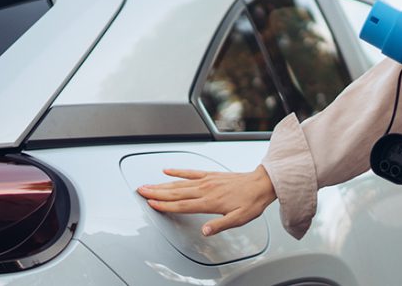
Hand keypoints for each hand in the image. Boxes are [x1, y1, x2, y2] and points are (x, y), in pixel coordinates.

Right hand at [136, 166, 276, 235]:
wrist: (261, 184)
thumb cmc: (250, 203)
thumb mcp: (238, 220)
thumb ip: (219, 225)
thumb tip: (205, 231)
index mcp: (210, 202)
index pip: (182, 205)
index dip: (165, 206)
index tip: (151, 204)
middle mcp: (205, 189)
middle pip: (175, 192)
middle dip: (156, 193)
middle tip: (141, 191)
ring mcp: (206, 180)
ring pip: (179, 183)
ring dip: (162, 184)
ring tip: (148, 184)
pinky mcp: (210, 175)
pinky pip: (190, 172)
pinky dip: (177, 171)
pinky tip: (167, 170)